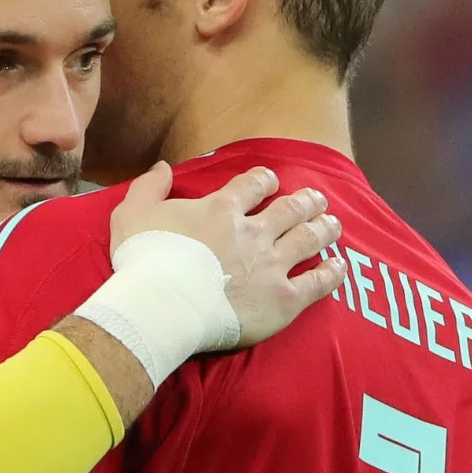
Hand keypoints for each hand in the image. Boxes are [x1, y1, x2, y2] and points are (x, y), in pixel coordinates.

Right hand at [108, 162, 344, 345]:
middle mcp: (254, 232)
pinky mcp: (283, 299)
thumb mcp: (132, 213)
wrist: (162, 306)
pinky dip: (331, 273)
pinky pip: (316, 283)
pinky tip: (339, 266)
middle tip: (317, 199)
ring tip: (334, 224)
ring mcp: (272, 265)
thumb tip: (163, 166)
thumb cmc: (144, 260)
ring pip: (309, 239)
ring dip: (324, 229)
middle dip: (306, 201)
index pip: (253, 185)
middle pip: (290, 209)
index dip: (265, 180)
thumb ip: (149, 187)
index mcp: (222, 209)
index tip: (272, 181)